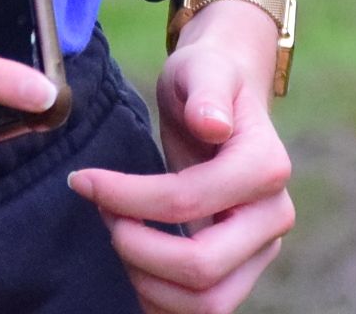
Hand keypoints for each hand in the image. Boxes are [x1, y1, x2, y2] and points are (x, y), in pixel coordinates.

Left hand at [66, 0, 294, 313]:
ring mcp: (261, 249)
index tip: (82, 180)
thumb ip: (206, 91)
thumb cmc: (206, 80)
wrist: (223, 100)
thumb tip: (212, 125)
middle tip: (103, 214)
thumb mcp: (201, 67)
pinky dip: (162, 300)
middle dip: (136, 249)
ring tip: (117, 234)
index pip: (187, 200)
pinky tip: (133, 265)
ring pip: (207, 303)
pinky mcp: (243, 269)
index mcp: (266, 167)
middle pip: (202, 268)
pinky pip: (206, 309)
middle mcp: (273, 217)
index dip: (127, 197)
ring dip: (146, 281)